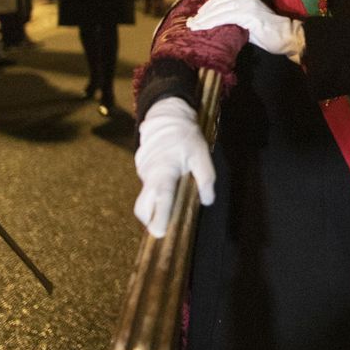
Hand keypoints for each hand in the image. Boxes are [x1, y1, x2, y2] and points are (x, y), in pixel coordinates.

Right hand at [133, 97, 215, 236]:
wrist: (166, 117)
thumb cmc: (186, 136)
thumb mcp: (201, 153)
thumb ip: (205, 177)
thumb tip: (207, 200)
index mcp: (164, 171)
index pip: (161, 198)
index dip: (159, 217)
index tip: (159, 233)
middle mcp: (149, 174)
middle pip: (143, 206)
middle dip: (150, 220)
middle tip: (163, 228)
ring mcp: (143, 172)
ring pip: (145, 197)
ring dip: (154, 205)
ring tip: (170, 203)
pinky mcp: (142, 170)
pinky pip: (147, 187)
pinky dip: (155, 193)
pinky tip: (168, 184)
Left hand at [187, 0, 304, 63]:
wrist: (287, 37)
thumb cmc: (269, 34)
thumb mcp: (248, 23)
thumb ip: (234, 20)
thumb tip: (218, 24)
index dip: (208, 4)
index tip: (198, 15)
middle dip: (203, 11)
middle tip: (191, 22)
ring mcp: (248, 4)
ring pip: (220, 8)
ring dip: (204, 17)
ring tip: (194, 26)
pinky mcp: (249, 14)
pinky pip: (226, 16)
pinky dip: (212, 21)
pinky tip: (204, 27)